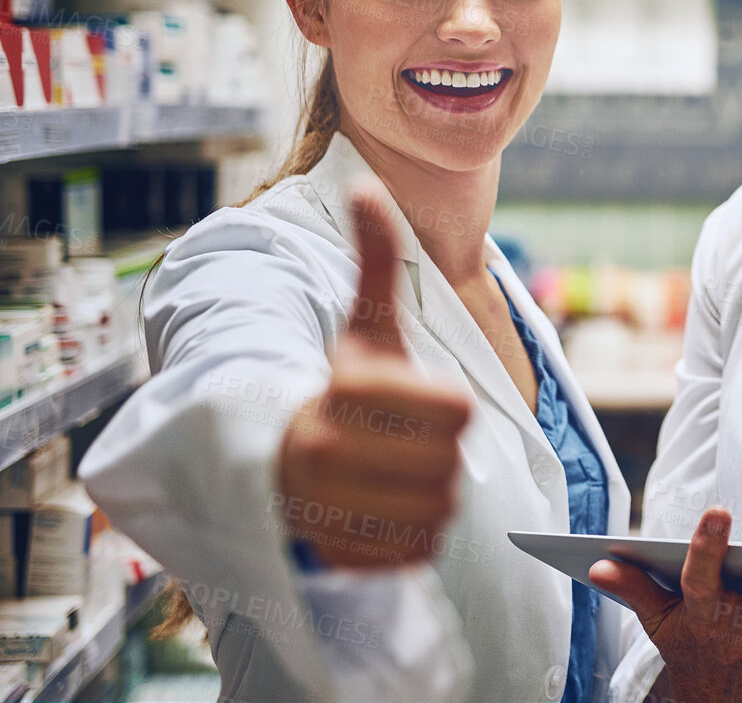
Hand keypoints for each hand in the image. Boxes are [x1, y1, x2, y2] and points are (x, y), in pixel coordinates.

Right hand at [277, 188, 472, 567]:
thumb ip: (376, 259)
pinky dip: (414, 535)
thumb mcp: (364, 326)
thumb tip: (368, 186)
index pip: (458, 412)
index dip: (450, 407)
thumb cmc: (342, 388)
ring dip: (430, 494)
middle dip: (440, 453)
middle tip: (407, 443)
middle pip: (450, 464)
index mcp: (345, 392)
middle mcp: (327, 452)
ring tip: (395, 474)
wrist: (282, 461)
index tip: (417, 402)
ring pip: (439, 510)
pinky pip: (418, 551)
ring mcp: (328, 509)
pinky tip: (383, 510)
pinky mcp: (337, 555)